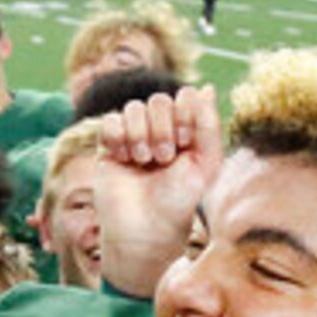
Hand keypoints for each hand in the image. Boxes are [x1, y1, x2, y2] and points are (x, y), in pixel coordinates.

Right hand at [90, 83, 219, 294]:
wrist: (146, 229)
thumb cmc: (180, 201)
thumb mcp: (206, 163)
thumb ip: (209, 125)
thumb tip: (206, 87)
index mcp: (185, 132)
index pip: (184, 97)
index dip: (184, 113)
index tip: (185, 142)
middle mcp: (159, 131)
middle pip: (158, 99)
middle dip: (163, 127)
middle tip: (164, 157)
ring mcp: (133, 137)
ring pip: (133, 107)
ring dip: (141, 134)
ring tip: (144, 161)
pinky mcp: (108, 147)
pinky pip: (110, 120)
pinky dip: (118, 135)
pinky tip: (124, 157)